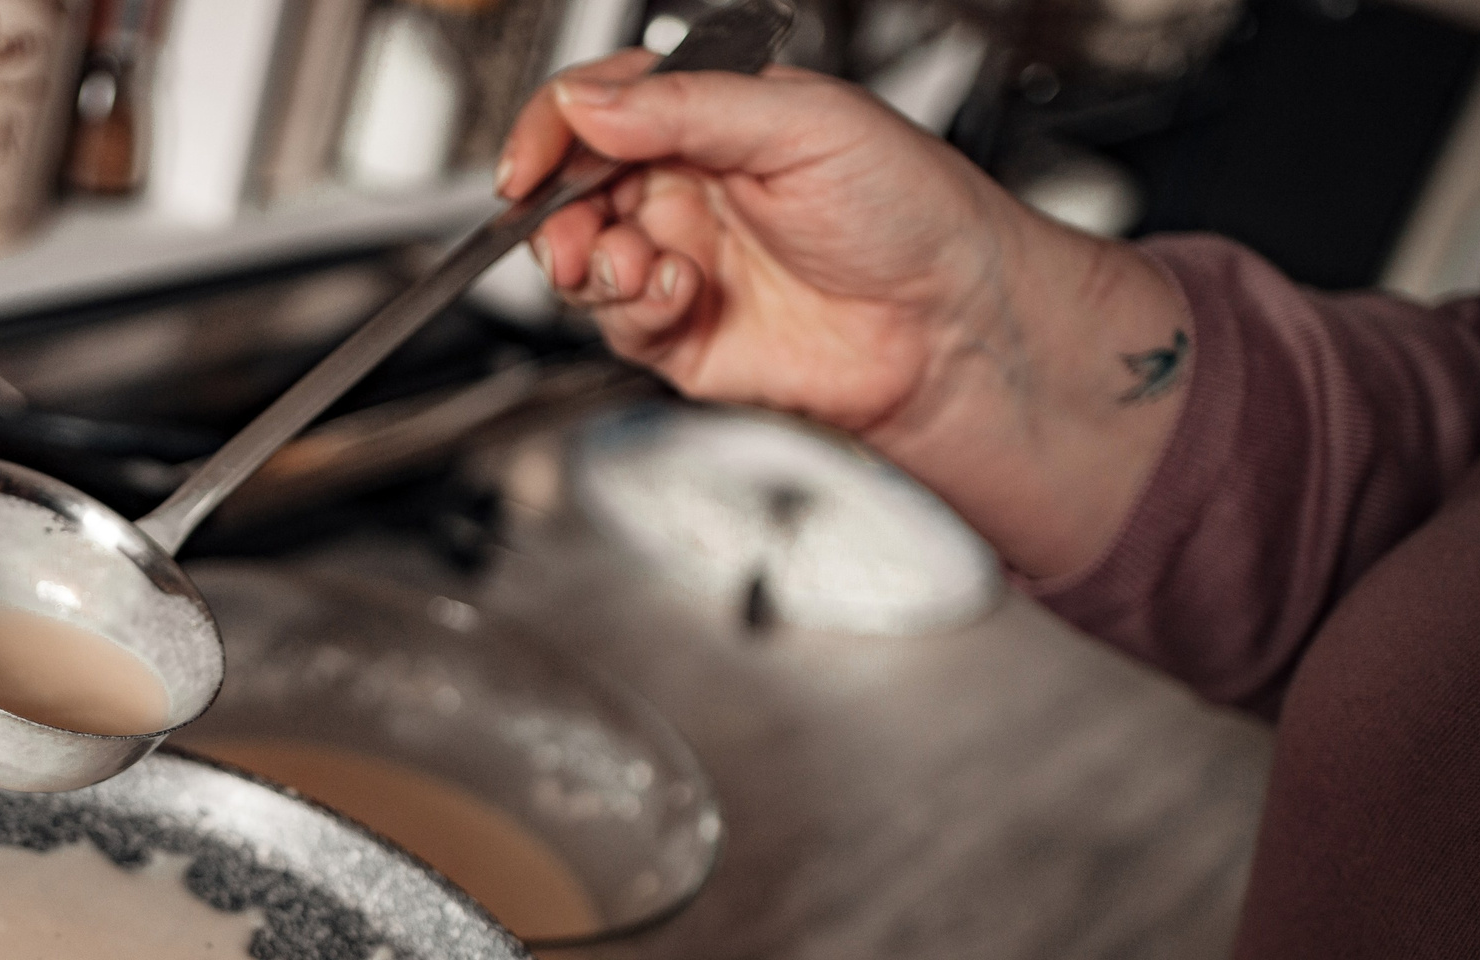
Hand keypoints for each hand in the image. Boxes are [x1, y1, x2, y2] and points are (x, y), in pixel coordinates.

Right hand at [500, 58, 1007, 436]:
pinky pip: (616, 324)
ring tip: (634, 263)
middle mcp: (684, 189)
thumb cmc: (910, 211)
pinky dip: (633, 308)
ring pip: (578, 262)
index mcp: (708, 119)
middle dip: (554, 210)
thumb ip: (685, 108)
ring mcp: (677, 263)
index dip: (552, 129)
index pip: (599, 108)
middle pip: (569, 190)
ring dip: (588, 263)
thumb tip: (589, 103)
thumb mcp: (800, 123)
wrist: (949, 323)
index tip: (530, 160)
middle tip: (568, 226)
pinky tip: (680, 292)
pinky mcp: (678, 336)